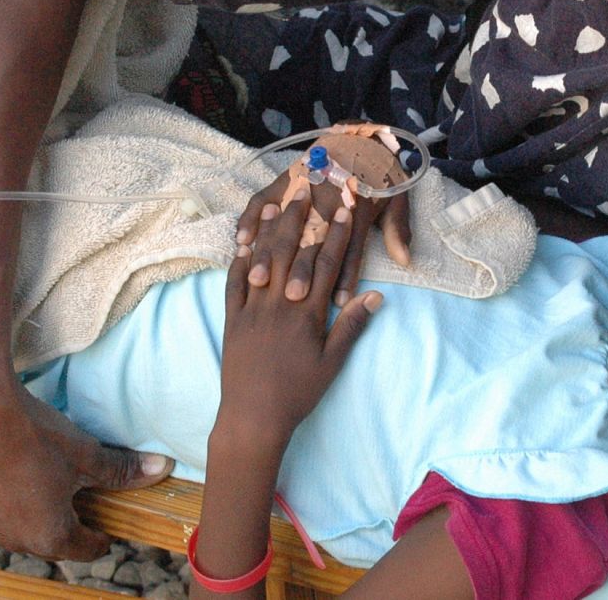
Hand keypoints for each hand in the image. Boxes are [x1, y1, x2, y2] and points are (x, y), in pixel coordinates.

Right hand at [0, 384, 170, 559]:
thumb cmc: (36, 435)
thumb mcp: (86, 453)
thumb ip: (121, 470)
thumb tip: (161, 469)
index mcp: (49, 535)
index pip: (84, 549)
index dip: (99, 539)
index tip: (104, 532)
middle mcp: (12, 541)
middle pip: (46, 541)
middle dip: (62, 526)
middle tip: (72, 503)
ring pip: (11, 530)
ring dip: (25, 516)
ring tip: (36, 486)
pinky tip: (1, 477)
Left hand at [217, 198, 381, 443]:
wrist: (252, 416)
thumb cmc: (298, 392)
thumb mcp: (332, 363)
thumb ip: (351, 326)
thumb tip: (375, 295)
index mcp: (306, 313)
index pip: (325, 265)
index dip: (337, 236)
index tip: (345, 211)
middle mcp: (279, 304)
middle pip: (291, 252)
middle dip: (301, 220)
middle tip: (307, 191)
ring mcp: (252, 309)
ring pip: (261, 261)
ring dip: (270, 231)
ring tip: (276, 204)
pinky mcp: (232, 319)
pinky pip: (234, 282)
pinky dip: (240, 260)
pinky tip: (245, 242)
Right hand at [237, 153, 410, 307]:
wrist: (364, 135)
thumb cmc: (381, 176)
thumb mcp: (397, 200)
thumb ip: (398, 230)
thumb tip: (405, 261)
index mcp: (358, 207)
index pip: (352, 248)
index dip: (346, 276)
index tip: (339, 303)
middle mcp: (329, 198)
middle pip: (315, 240)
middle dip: (304, 270)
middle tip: (293, 298)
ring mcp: (305, 187)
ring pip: (286, 224)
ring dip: (272, 251)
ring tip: (260, 279)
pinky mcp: (287, 177)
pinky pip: (264, 198)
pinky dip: (252, 218)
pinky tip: (242, 241)